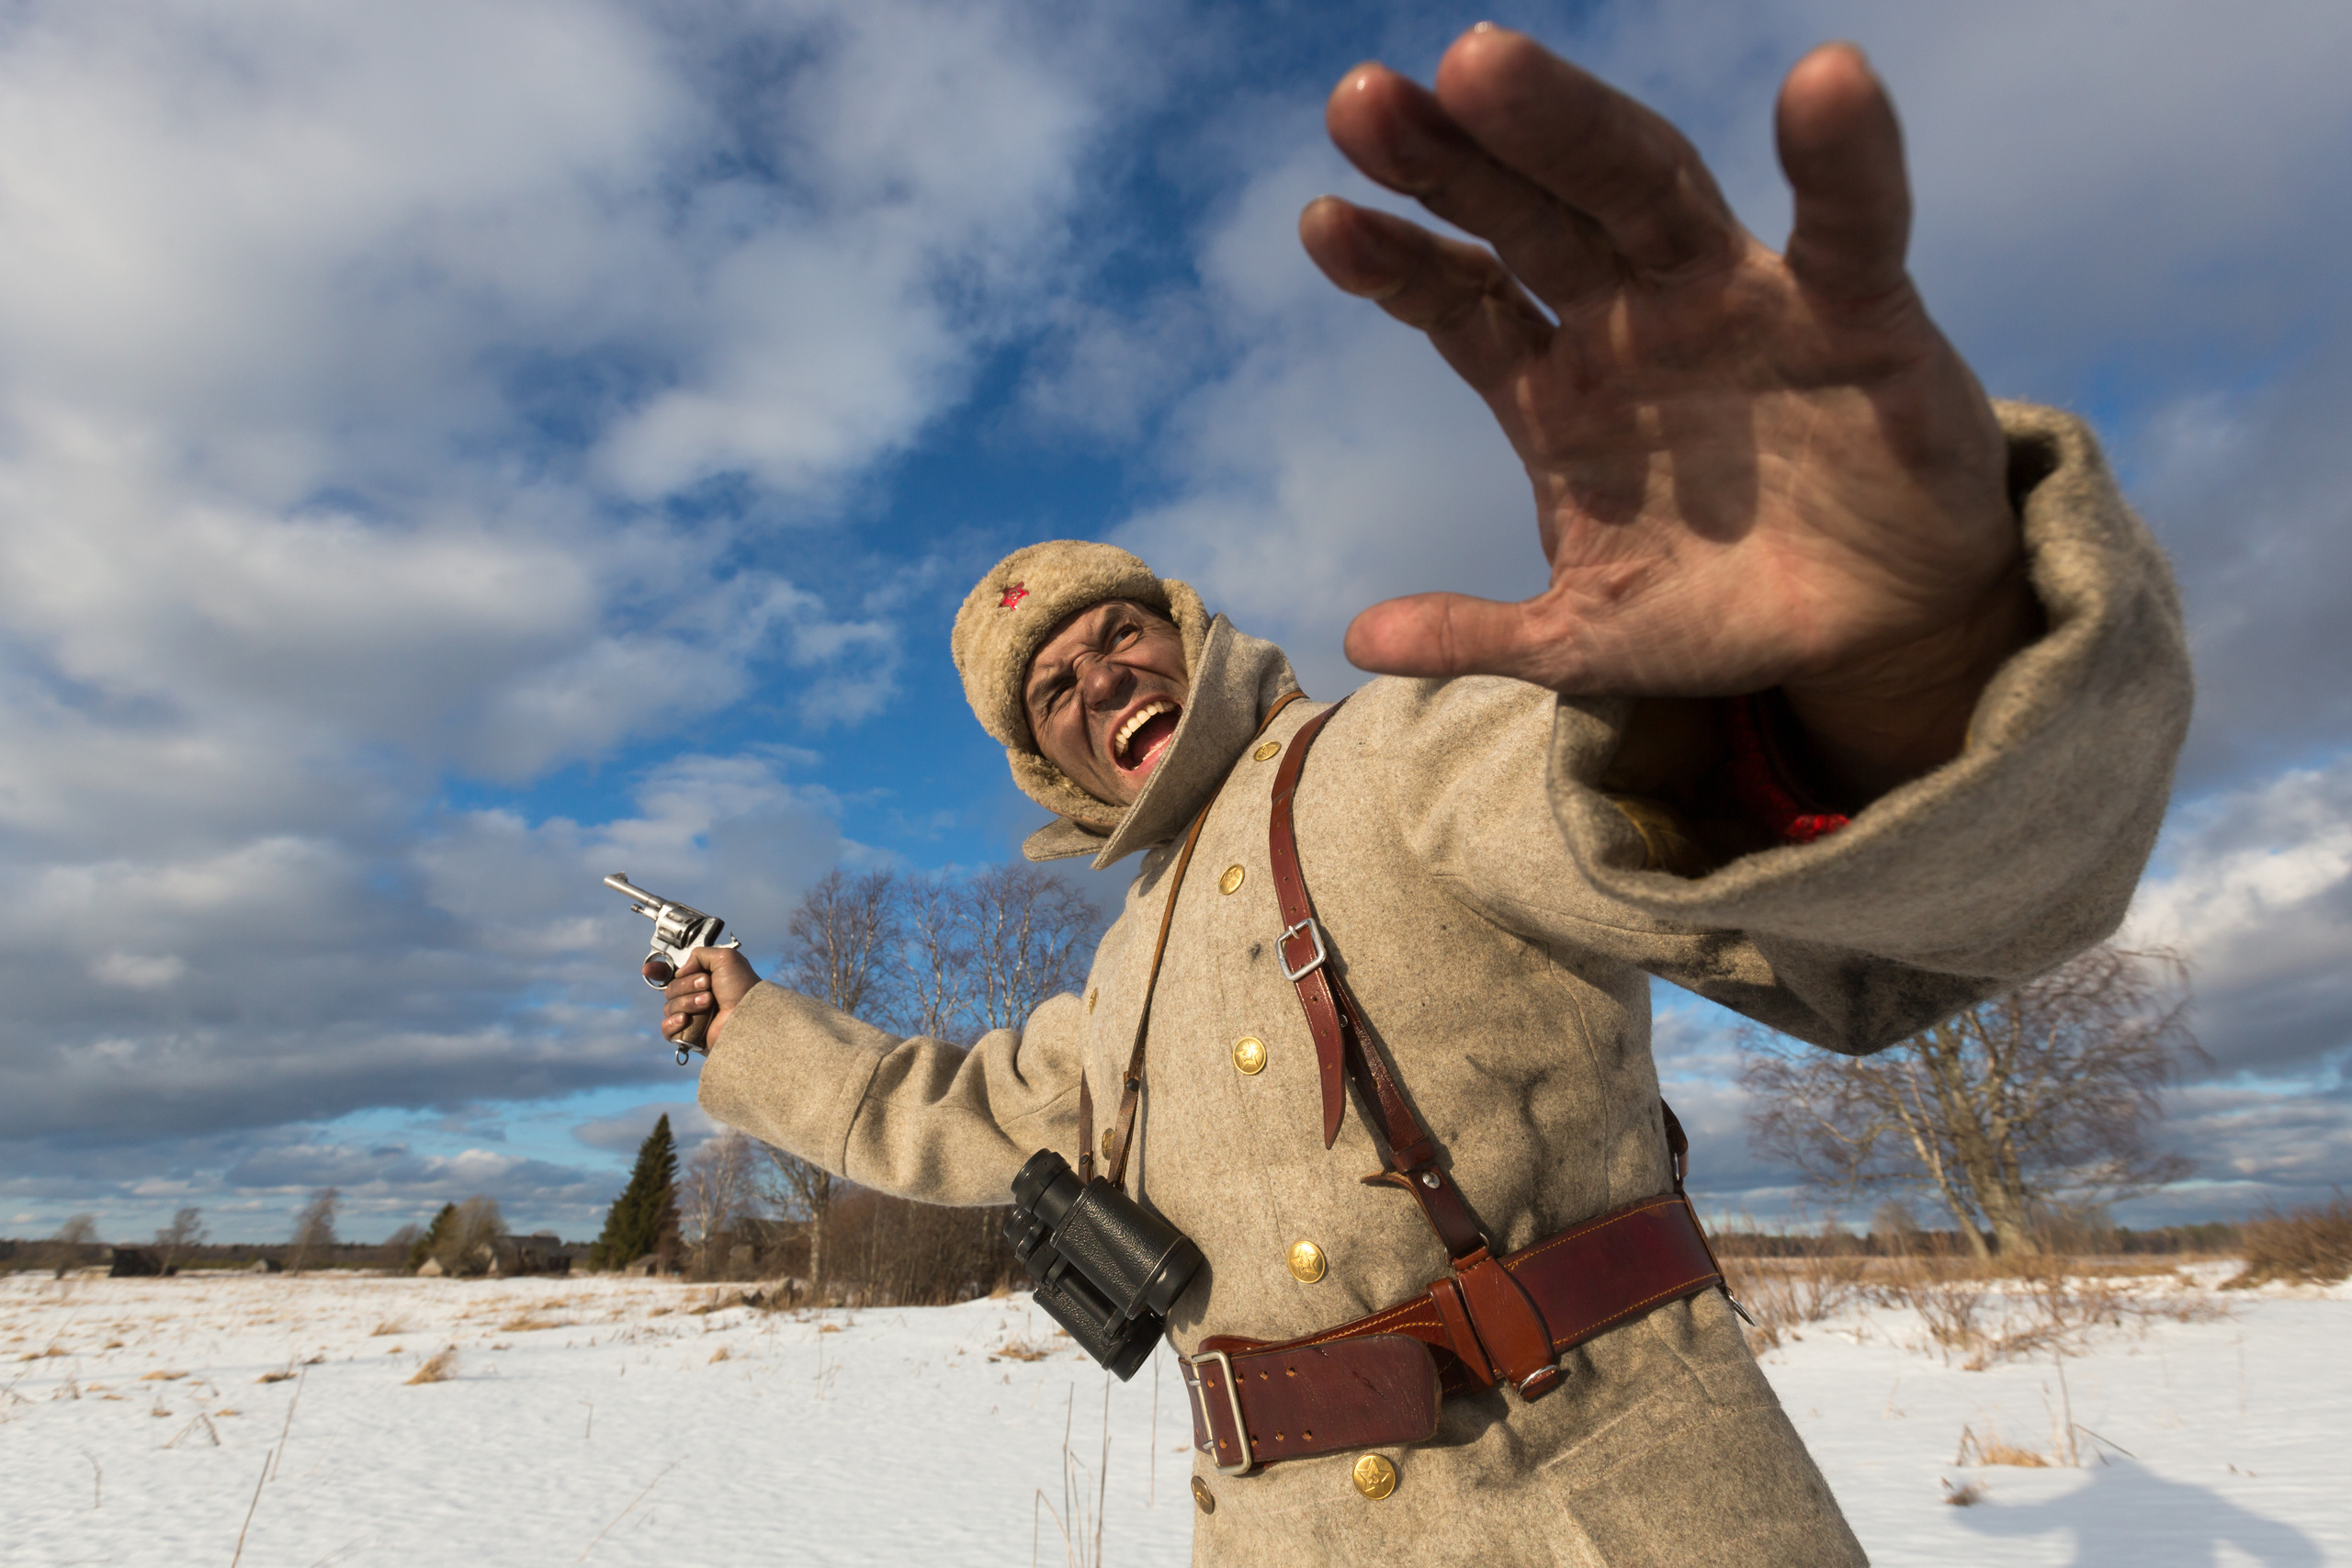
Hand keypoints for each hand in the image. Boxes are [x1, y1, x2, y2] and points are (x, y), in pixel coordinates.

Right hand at [651, 947, 761, 1052]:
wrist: (749, 1016)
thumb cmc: (742, 989)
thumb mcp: (724, 958)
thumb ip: (700, 954)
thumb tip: (681, 970)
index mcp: (702, 978)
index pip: (672, 974)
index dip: (658, 970)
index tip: (648, 970)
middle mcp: (696, 996)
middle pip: (670, 989)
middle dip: (687, 986)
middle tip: (708, 987)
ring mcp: (692, 1016)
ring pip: (669, 1007)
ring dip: (688, 1002)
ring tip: (709, 1003)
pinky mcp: (689, 1035)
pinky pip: (667, 1028)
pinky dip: (673, 1023)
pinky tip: (685, 1020)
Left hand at [1300, 28, 2039, 796]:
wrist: (1875, 632)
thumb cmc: (1723, 609)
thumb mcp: (1587, 641)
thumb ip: (1480, 636)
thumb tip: (1358, 643)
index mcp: (1559, 389)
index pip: (1461, 302)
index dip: (1397, 261)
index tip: (1324, 223)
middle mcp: (1635, 320)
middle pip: (1531, 216)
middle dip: (1449, 160)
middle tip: (1361, 100)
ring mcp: (1738, 301)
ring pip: (1647, 187)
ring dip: (1569, 123)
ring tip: (1480, 62)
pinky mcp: (1858, 310)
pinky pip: (1849, 223)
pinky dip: (1843, 155)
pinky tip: (1821, 79)